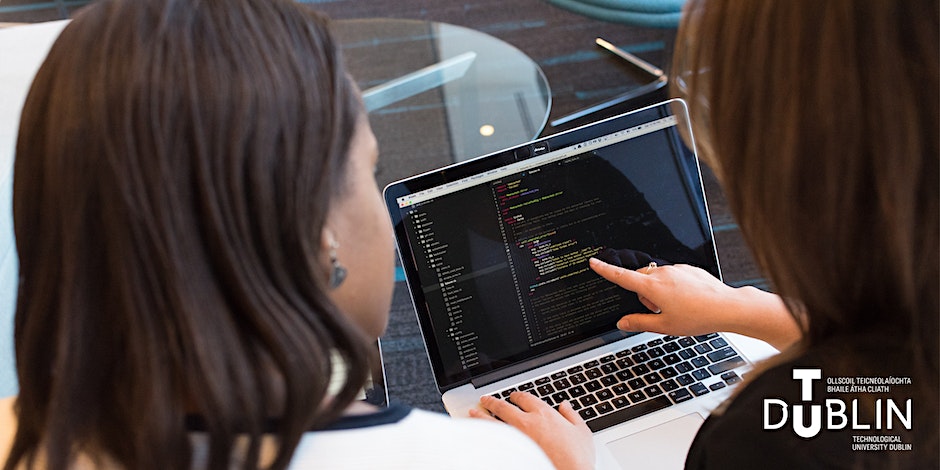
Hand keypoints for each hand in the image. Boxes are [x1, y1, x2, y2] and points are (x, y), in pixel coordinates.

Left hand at [470, 392, 594, 469]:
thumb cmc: (576, 457)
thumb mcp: (582, 432)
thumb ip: (572, 416)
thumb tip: (566, 406)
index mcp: (544, 414)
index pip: (526, 398)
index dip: (517, 396)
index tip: (513, 397)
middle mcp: (527, 422)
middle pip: (504, 407)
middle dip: (493, 401)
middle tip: (486, 399)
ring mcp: (516, 437)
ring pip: (493, 421)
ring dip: (481, 415)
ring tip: (473, 411)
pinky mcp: (511, 451)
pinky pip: (493, 439)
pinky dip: (483, 433)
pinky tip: (478, 433)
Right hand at [589, 257, 800, 349]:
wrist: (726, 307)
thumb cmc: (698, 317)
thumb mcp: (664, 326)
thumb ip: (639, 323)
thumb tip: (623, 323)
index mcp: (653, 287)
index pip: (622, 277)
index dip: (605, 270)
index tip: (594, 262)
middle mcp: (663, 273)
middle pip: (640, 279)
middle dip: (643, 294)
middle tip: (659, 311)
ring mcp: (677, 269)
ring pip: (657, 278)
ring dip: (659, 291)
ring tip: (678, 308)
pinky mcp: (688, 269)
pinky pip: (672, 276)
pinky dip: (673, 287)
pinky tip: (688, 300)